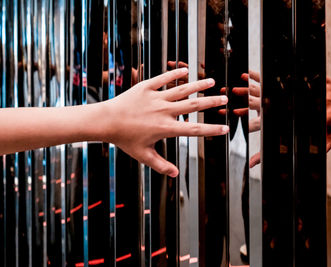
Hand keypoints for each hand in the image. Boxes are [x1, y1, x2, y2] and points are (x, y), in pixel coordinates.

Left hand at [100, 68, 228, 176]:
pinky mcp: (146, 87)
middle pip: (194, 106)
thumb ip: (160, 165)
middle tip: (225, 99)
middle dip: (211, 102)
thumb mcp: (143, 155)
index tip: (225, 129)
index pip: (194, 130)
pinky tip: (186, 70)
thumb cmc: (124, 139)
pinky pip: (164, 78)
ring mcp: (156, 97)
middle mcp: (164, 111)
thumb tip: (175, 175)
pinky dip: (175, 74)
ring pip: (182, 89)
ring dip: (199, 85)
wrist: (105, 121)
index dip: (211, 130)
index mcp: (166, 128)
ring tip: (212, 81)